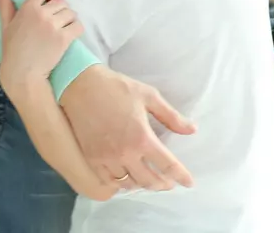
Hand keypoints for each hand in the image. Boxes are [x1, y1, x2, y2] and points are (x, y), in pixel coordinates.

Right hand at [0, 0, 81, 92]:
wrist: (22, 74)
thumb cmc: (12, 51)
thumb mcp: (6, 28)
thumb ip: (5, 8)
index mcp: (27, 10)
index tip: (48, 3)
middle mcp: (41, 15)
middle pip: (61, 1)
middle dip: (59, 10)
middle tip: (53, 22)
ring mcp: (53, 26)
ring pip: (71, 13)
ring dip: (68, 20)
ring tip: (60, 29)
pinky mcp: (64, 38)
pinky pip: (78, 25)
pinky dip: (76, 29)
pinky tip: (69, 35)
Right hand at [60, 64, 196, 192]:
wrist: (81, 88)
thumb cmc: (118, 89)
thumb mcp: (150, 97)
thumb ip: (171, 117)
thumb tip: (192, 129)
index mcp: (142, 138)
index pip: (166, 164)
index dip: (180, 175)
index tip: (189, 183)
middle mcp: (124, 154)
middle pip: (148, 180)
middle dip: (162, 185)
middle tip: (170, 183)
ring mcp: (105, 160)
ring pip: (128, 184)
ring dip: (142, 185)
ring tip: (151, 181)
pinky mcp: (91, 160)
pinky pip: (108, 182)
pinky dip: (121, 185)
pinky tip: (127, 180)